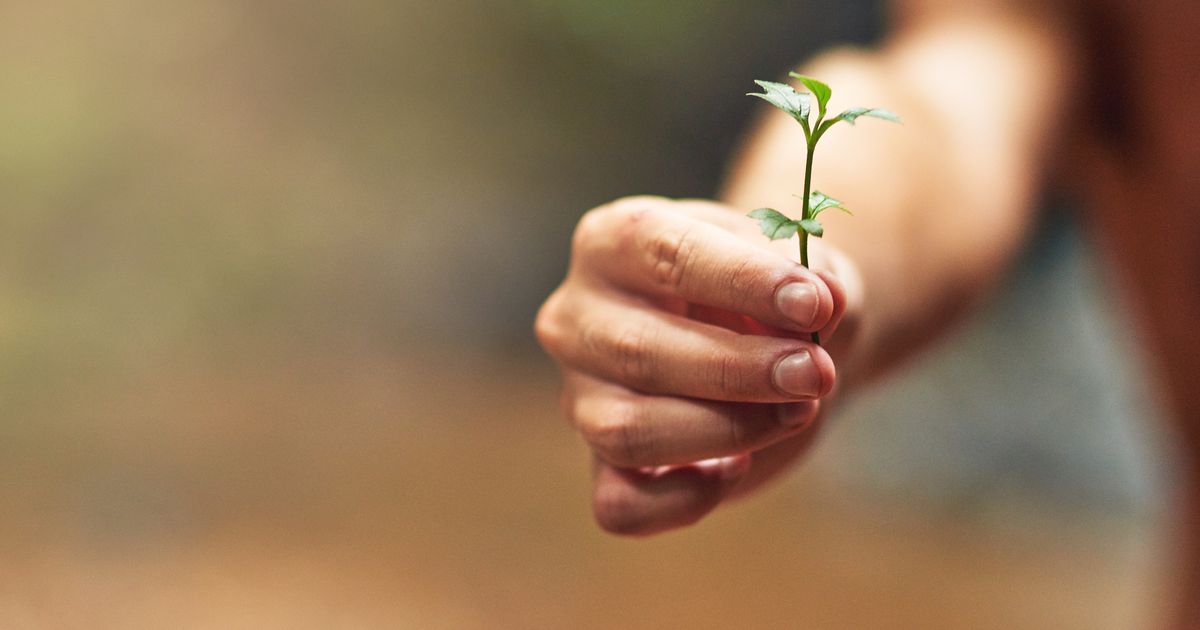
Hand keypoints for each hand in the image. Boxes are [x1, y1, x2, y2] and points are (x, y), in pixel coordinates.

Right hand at [536, 196, 859, 535]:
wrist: (773, 344)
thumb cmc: (771, 294)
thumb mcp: (803, 269)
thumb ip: (815, 279)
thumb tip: (824, 302)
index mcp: (612, 242)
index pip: (663, 253)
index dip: (741, 280)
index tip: (812, 304)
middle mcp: (578, 317)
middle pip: (637, 350)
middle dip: (738, 369)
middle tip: (815, 373)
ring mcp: (580, 396)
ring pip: (625, 431)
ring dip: (724, 430)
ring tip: (796, 412)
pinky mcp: (601, 466)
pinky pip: (620, 505)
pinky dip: (683, 500)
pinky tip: (737, 469)